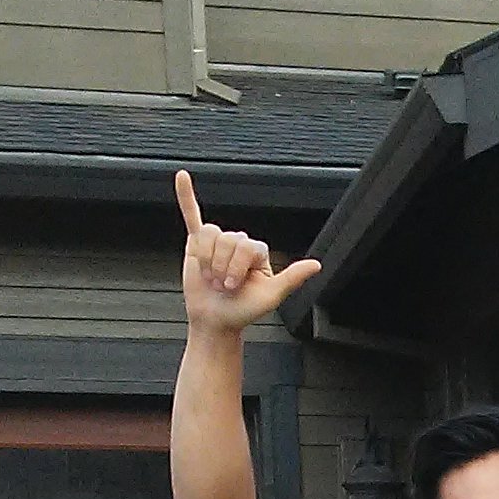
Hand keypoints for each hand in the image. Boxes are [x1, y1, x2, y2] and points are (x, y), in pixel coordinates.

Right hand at [176, 169, 320, 331]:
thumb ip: (292, 278)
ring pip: (210, 235)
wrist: (215, 321)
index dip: (237, 266)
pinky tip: (182, 177)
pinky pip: (192, 215)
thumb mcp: (271, 296)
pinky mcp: (197, 244)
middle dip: (222, 267)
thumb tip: (317, 265)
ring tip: (211, 278)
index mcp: (257, 252)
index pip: (247, 245)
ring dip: (207, 261)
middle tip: (222, 286)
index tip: (234, 287)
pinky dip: (185, 196)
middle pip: (228, 240)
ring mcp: (217, 242)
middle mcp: (238, 243)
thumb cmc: (243, 310)